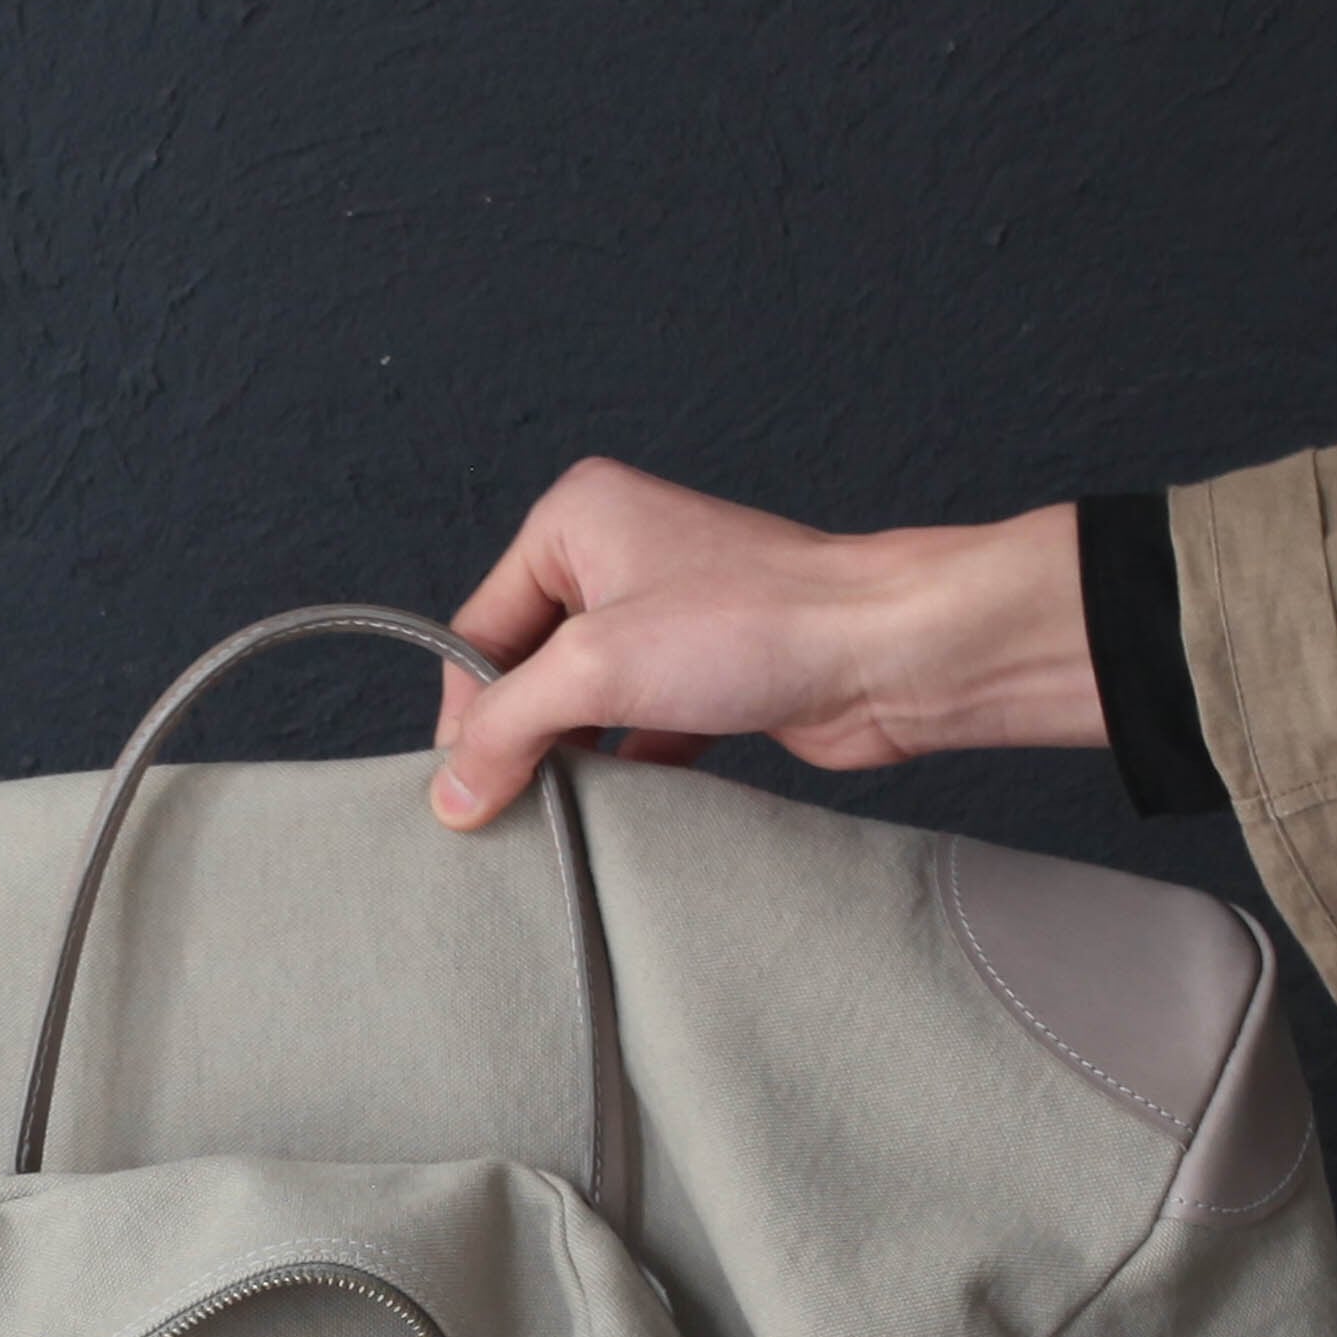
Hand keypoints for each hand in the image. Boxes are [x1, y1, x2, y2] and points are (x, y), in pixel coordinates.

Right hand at [428, 461, 1106, 828]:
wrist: (886, 654)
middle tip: (506, 811)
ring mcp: (663, 619)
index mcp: (575, 521)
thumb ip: (506, 728)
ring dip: (568, 763)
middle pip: (524, 672)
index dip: (465, 714)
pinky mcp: (703, 677)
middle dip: (516, 741)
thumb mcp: (595, 668)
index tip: (462, 790)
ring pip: (578, 707)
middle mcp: (615, 558)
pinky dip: (619, 776)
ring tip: (559, 815)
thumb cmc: (758, 624)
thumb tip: (450, 795)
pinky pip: (631, 735)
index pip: (479, 630)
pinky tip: (615, 814)